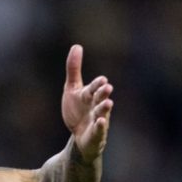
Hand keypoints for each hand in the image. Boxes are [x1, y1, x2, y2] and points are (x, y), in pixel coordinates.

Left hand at [61, 45, 113, 162]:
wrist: (78, 135)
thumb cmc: (77, 110)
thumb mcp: (72, 89)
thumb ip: (74, 69)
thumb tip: (77, 46)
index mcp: (90, 95)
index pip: (94, 87)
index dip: (97, 84)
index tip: (102, 79)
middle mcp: (96, 106)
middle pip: (100, 98)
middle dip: (103, 93)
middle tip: (107, 88)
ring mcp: (97, 120)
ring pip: (102, 113)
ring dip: (105, 108)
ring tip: (108, 103)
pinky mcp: (96, 133)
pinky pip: (99, 130)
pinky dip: (100, 126)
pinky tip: (101, 122)